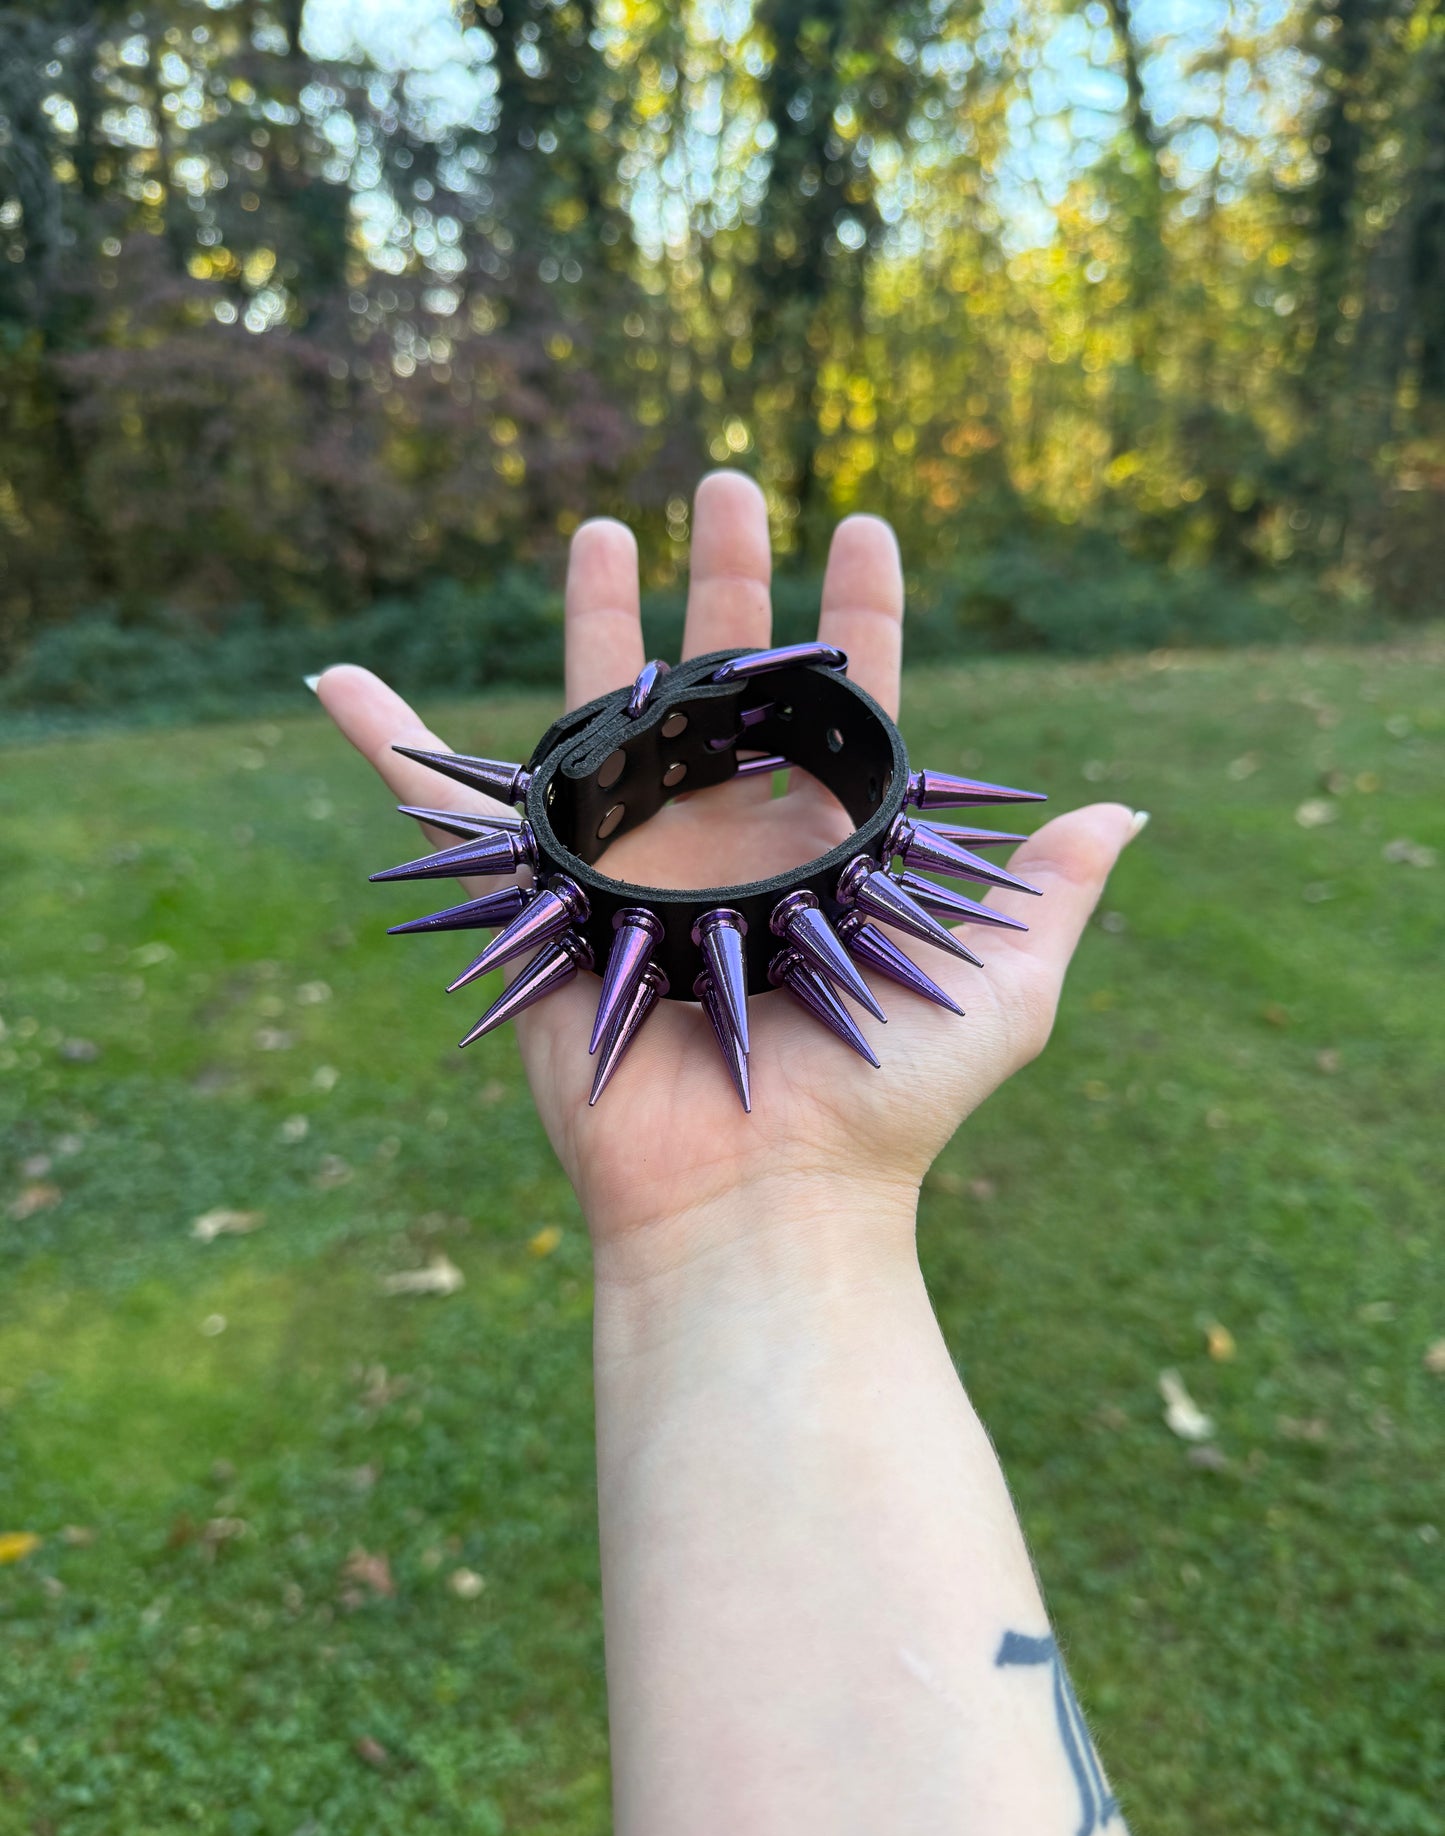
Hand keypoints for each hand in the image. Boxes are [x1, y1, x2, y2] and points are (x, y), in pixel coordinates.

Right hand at [314, 473, 1140, 1261]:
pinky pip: (448, 814)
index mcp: (828, 844)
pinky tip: (338, 685)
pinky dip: (387, 749)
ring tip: (608, 520)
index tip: (867, 527)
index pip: (844, 702)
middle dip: (729, 577)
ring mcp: (634, 861)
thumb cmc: (888, 1104)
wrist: (766, 1197)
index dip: (855, 614)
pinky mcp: (547, 900)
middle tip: (732, 480)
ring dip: (597, 612)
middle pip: (722, 677)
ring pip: (605, 709)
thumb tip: (1120, 810)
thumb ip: (1045, 893)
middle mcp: (731, 838)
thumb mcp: (1003, 989)